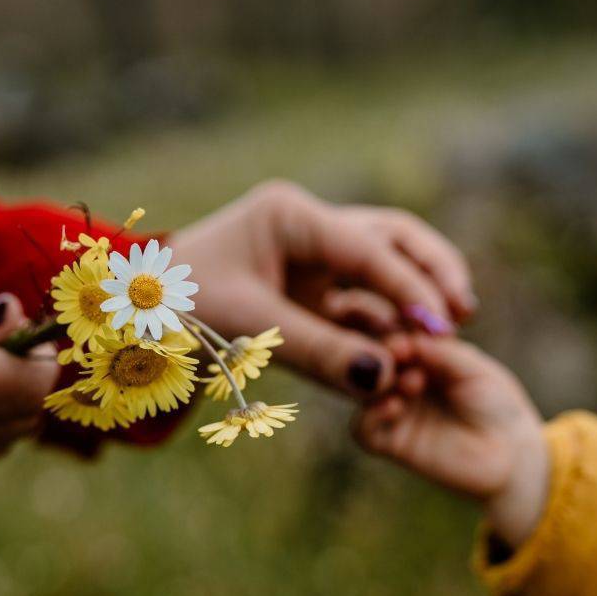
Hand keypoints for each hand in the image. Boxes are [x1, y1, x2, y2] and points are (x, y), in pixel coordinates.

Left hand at [167, 180, 475, 396]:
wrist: (134, 319)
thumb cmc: (178, 312)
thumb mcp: (248, 330)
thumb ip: (319, 353)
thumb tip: (384, 379)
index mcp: (289, 216)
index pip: (367, 247)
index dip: (409, 287)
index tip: (442, 326)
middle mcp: (307, 225)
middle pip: (391, 237)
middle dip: (430, 272)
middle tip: (462, 315)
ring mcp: (311, 253)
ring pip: (384, 262)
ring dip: (416, 293)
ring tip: (449, 332)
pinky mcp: (311, 284)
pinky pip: (362, 296)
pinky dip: (387, 318)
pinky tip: (410, 348)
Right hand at [355, 335, 548, 547]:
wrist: (511, 454)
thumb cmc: (496, 404)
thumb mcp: (473, 369)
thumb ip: (442, 352)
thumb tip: (407, 338)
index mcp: (418, 354)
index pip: (390, 332)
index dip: (393, 329)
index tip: (408, 332)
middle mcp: (398, 379)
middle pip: (369, 358)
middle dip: (384, 353)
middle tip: (402, 353)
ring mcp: (392, 410)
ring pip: (362, 392)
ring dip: (380, 382)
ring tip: (413, 382)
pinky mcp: (391, 443)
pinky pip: (363, 430)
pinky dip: (371, 415)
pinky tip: (395, 406)